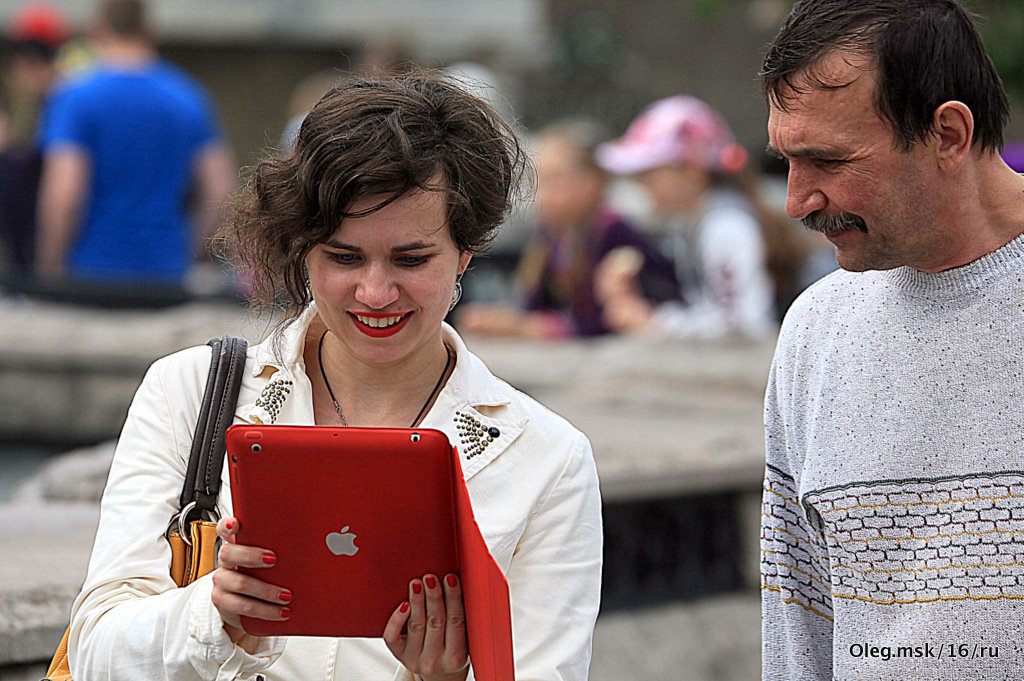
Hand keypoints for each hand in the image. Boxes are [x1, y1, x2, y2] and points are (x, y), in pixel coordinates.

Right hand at [210, 516, 292, 640]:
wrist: (245, 604)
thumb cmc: (262, 573)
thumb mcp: (269, 557)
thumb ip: (281, 547)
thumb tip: (315, 540)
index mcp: (236, 544)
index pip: (224, 528)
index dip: (228, 525)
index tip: (236, 524)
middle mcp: (225, 561)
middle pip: (228, 553)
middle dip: (251, 555)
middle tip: (274, 559)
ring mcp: (221, 582)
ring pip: (238, 583)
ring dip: (266, 590)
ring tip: (287, 596)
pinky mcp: (223, 602)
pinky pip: (242, 607)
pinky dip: (265, 610)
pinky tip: (282, 612)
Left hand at [383, 573, 468, 680]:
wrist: (435, 669)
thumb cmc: (451, 645)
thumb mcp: (464, 638)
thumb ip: (464, 618)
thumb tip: (458, 582)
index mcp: (456, 657)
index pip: (457, 622)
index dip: (454, 599)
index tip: (451, 578)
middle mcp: (435, 661)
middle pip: (436, 622)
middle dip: (434, 597)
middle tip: (431, 578)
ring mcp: (414, 659)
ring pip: (416, 625)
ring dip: (417, 601)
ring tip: (417, 583)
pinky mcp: (399, 655)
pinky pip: (393, 637)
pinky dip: (396, 619)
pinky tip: (403, 604)